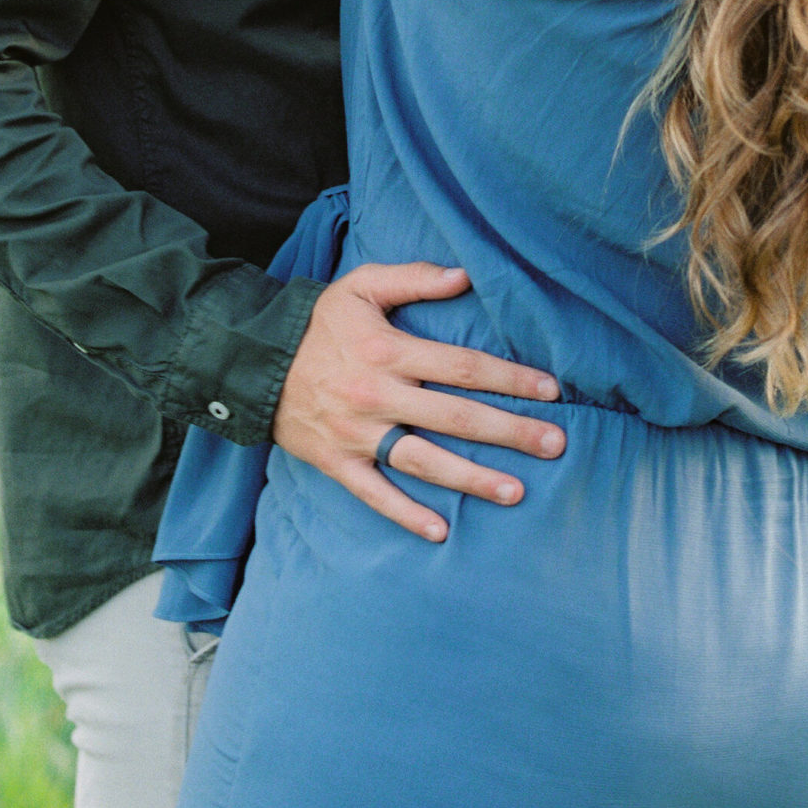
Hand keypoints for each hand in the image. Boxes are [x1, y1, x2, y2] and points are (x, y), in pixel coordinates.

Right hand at [273, 261, 564, 541]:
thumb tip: (466, 276)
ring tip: (517, 491)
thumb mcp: (361, 286)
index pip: (462, 366)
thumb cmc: (319, 322)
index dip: (509, 378)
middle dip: (510, 431)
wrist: (252, 361)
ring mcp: (358, 434)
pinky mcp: (337, 463)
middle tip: (556, 444)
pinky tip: (441, 532)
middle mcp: (378, 395)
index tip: (550, 390)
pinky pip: (375, 495)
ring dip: (472, 478)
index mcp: (389, 351)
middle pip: (455, 417)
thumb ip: (414, 279)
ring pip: (424, 461)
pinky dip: (406, 515)